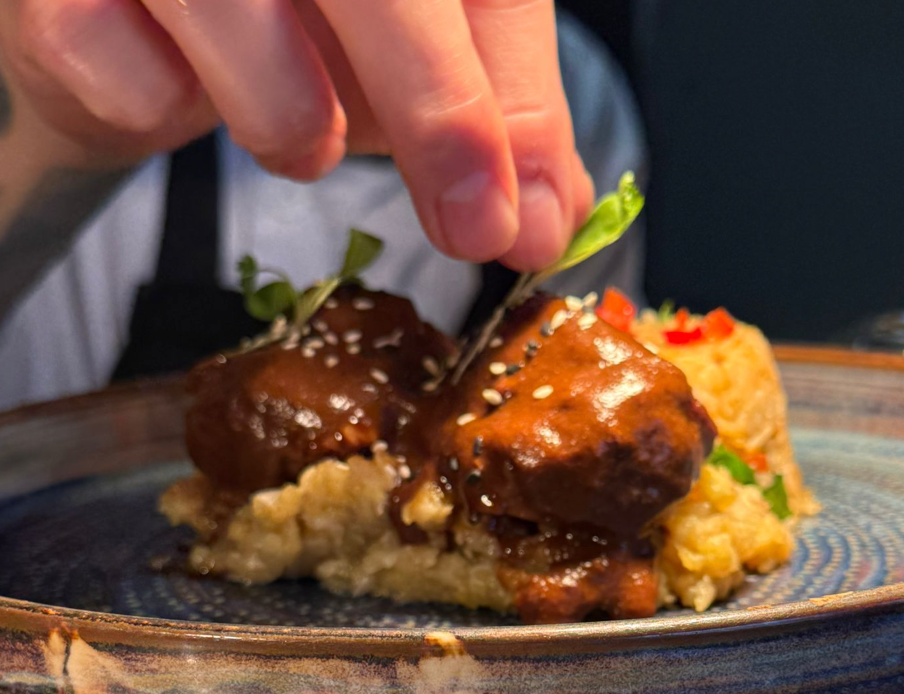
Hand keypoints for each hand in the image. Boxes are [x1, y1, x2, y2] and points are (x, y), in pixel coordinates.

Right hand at [0, 0, 594, 269]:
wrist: (146, 9)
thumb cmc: (305, 22)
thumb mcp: (428, 58)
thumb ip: (501, 122)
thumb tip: (552, 226)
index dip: (504, 103)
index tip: (523, 220)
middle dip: (437, 114)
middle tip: (474, 228)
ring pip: (230, 8)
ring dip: (288, 120)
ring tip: (302, 131)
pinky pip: (118, 71)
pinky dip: (160, 108)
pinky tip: (172, 75)